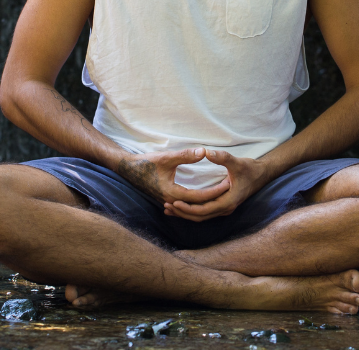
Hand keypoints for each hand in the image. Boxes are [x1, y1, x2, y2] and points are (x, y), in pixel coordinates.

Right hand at [115, 148, 229, 206]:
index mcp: (171, 192)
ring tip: (221, 193)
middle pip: (197, 204)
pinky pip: (185, 204)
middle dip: (214, 197)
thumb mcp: (167, 157)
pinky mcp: (166, 198)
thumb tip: (204, 152)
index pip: (199, 197)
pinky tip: (205, 198)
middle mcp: (170, 200)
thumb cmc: (146, 162)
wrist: (127, 168)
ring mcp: (167, 201)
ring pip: (191, 207)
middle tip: (230, 188)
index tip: (229, 183)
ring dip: (206, 201)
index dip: (215, 191)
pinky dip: (196, 203)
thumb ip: (186, 155)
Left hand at [163, 150, 272, 221]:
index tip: (174, 201)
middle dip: (182, 212)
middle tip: (166, 206)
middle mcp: (225, 209)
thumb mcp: (237, 162)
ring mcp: (224, 209)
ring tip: (169, 209)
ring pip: (201, 217)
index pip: (203, 210)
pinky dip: (192, 212)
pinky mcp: (222, 206)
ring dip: (185, 214)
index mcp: (228, 201)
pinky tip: (182, 207)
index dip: (188, 207)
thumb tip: (206, 151)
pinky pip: (204, 213)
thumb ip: (222, 157)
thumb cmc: (250, 168)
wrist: (262, 174)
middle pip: (199, 216)